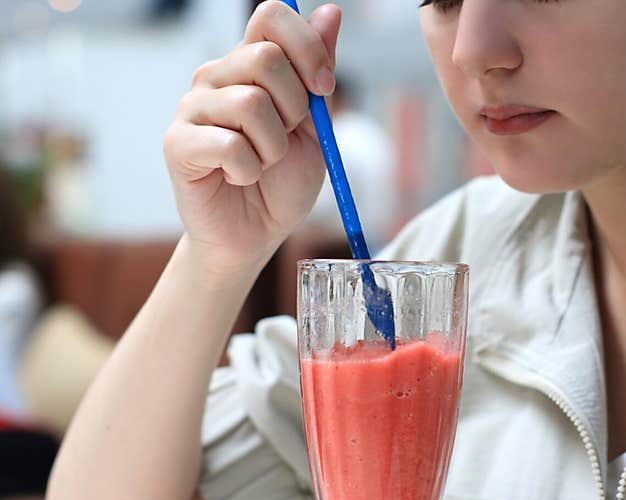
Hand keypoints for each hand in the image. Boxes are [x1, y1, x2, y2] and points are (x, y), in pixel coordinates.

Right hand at [163, 1, 341, 275]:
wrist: (256, 235)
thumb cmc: (282, 184)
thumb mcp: (314, 128)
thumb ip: (318, 72)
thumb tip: (331, 11)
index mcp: (248, 66)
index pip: (271, 16)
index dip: (306, 46)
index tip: (323, 88)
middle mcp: (216, 77)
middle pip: (266, 58)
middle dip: (295, 108)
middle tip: (284, 141)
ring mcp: (192, 108)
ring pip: (251, 104)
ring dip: (273, 148)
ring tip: (262, 165)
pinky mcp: (177, 144)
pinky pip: (230, 145)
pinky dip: (250, 171)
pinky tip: (240, 179)